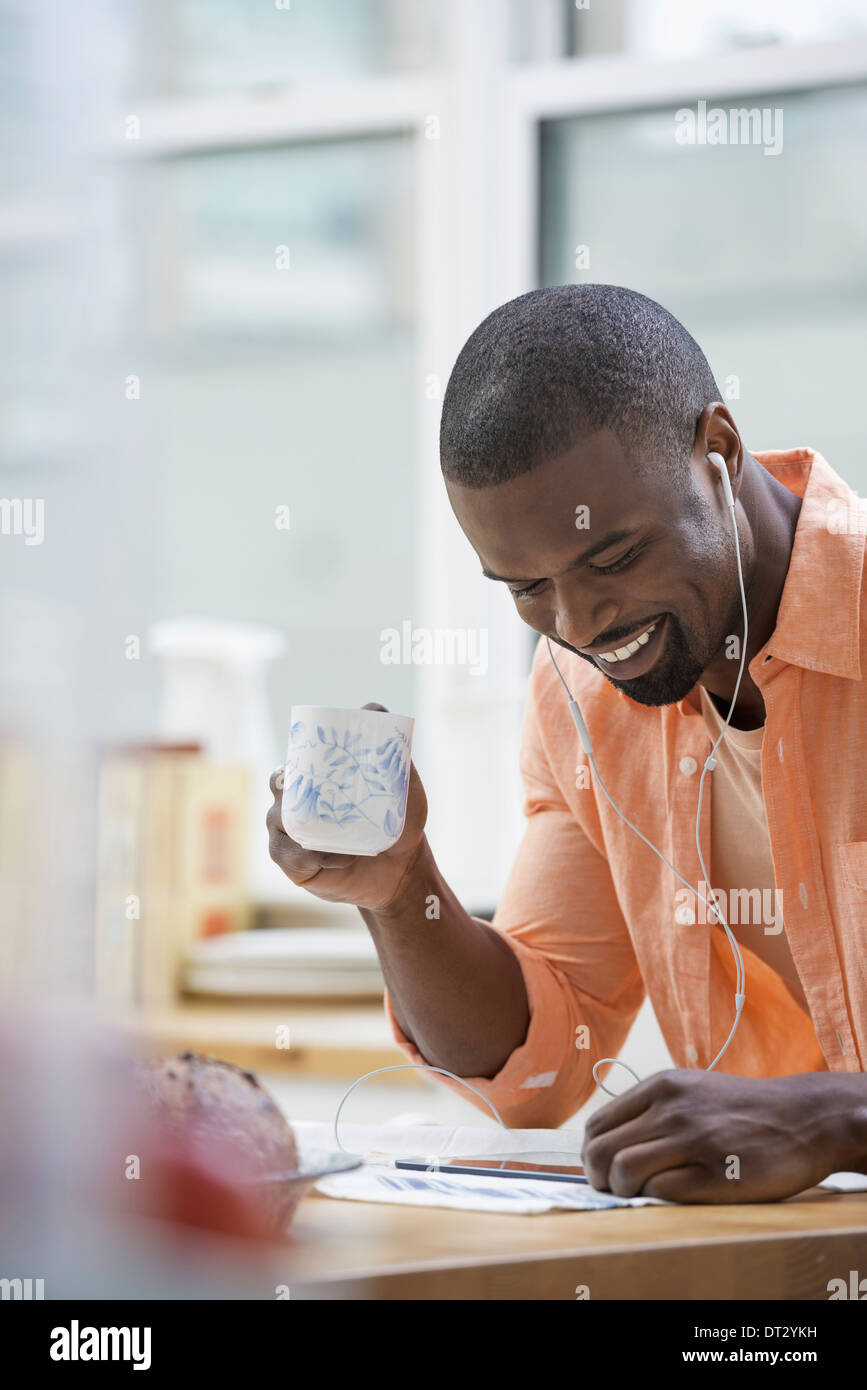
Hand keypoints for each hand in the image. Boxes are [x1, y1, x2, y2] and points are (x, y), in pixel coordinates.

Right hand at [266, 702, 427, 912]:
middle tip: (320, 788)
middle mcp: (296, 800)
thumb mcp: (405, 787)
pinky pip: (290, 855)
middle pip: (278, 781)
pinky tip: (343, 857)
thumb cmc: (399, 824)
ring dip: (303, 822)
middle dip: (291, 782)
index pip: (297, 755)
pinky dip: (315, 856)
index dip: (300, 749)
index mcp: (317, 778)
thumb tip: (377, 713)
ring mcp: (289, 831)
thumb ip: (395, 755)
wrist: (400, 871)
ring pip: (277, 817)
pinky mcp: (290, 862)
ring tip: (339, 832)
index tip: (321, 750)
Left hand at [581, 1069, 855, 1202]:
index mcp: (662, 1087)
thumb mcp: (693, 1089)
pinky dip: (655, 1199)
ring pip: (624, 1171)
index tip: (601, 1170)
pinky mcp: (715, 1173)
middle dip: (598, 1179)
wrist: (805, 1118)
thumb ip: (653, 1108)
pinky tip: (672, 1196)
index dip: (590, 1154)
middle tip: (613, 1190)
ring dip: (623, 1191)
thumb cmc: (744, 1109)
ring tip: (640, 1195)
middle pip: (601, 1150)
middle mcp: (672, 1109)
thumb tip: (608, 1142)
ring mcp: (693, 1140)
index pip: (597, 1125)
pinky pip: (661, 1192)